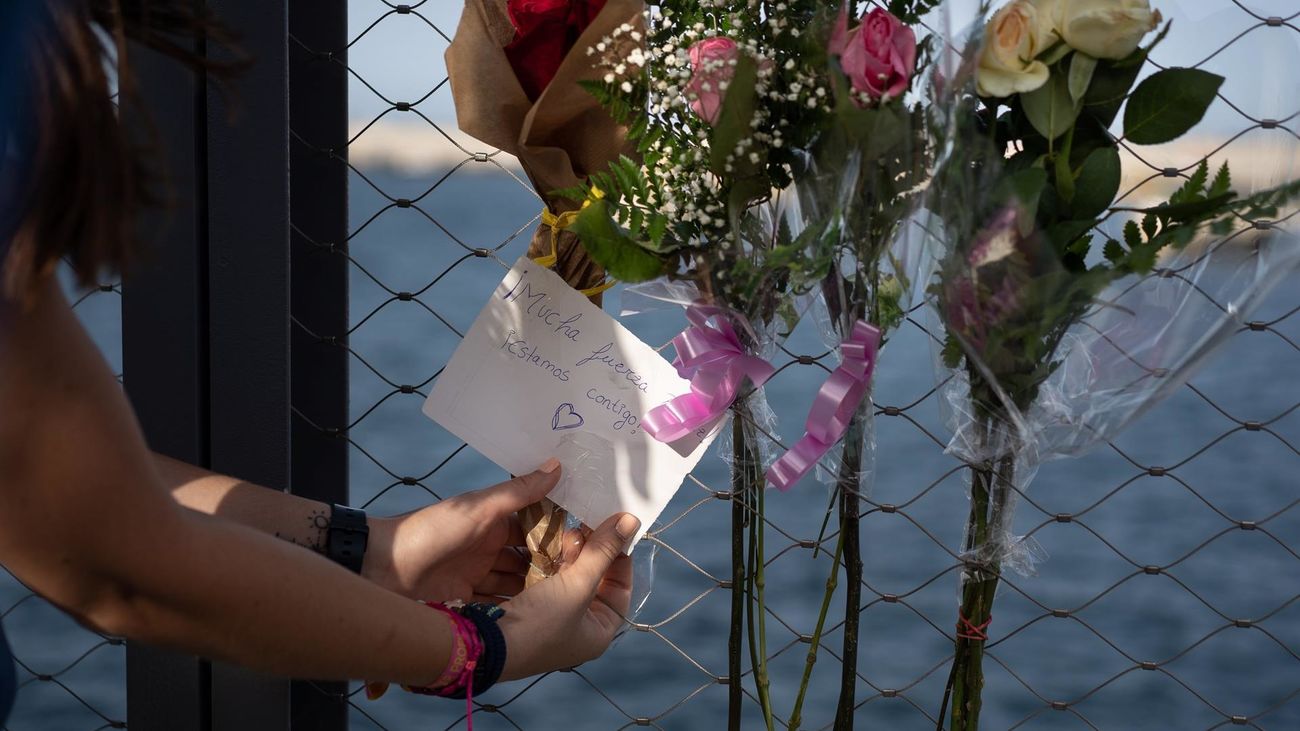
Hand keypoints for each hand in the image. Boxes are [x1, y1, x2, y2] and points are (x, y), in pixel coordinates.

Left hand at [362, 460, 570, 602]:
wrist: (381, 570)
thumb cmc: (432, 532)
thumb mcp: (479, 508)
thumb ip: (519, 492)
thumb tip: (557, 464)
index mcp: (494, 520)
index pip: (535, 524)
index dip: (559, 532)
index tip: (589, 540)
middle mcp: (489, 547)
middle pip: (529, 557)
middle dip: (553, 566)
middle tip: (585, 577)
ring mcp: (479, 575)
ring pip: (518, 582)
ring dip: (538, 589)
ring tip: (569, 599)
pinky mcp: (469, 600)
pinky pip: (500, 602)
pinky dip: (518, 607)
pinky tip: (540, 616)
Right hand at [496, 511, 638, 679]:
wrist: (484, 644)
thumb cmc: (541, 623)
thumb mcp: (578, 585)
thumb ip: (603, 551)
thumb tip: (631, 521)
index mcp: (598, 632)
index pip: (621, 590)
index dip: (620, 559)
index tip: (613, 531)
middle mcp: (578, 628)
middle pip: (594, 581)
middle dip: (591, 552)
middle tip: (582, 528)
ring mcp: (552, 619)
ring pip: (568, 577)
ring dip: (568, 554)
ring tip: (566, 533)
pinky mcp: (528, 608)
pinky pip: (545, 579)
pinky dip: (547, 561)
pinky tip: (544, 543)